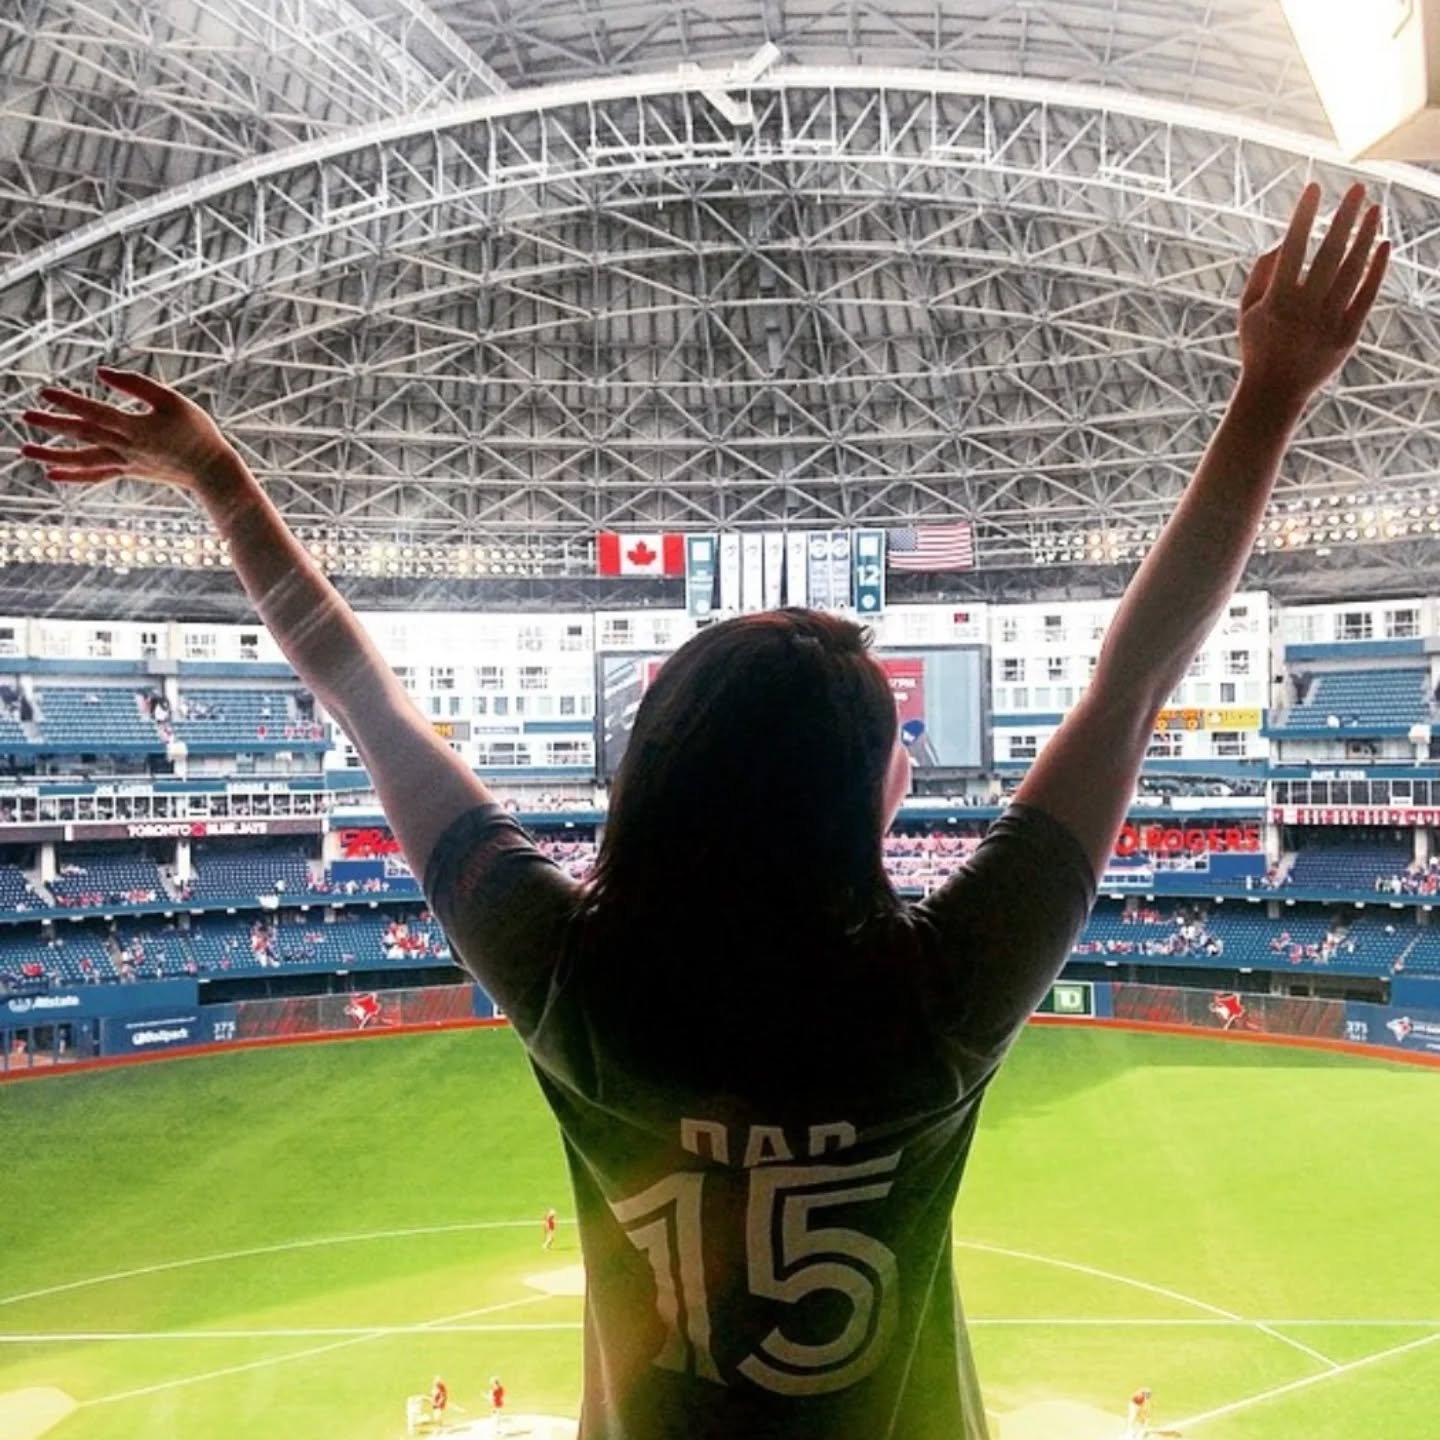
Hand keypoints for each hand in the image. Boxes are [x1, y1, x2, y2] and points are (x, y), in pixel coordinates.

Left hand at [21, 368, 235, 490]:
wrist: (212, 471)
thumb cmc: (198, 432)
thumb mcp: (172, 401)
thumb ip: (137, 385)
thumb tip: (103, 373)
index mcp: (137, 428)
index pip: (96, 413)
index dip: (70, 401)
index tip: (44, 392)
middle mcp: (126, 448)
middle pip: (83, 435)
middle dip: (52, 425)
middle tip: (24, 417)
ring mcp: (126, 462)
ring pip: (83, 459)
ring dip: (52, 455)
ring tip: (24, 450)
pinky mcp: (129, 470)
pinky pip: (96, 475)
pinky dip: (73, 475)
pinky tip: (52, 474)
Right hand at [1237, 182, 1389, 405]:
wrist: (1274, 392)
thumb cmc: (1258, 345)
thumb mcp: (1246, 311)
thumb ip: (1260, 274)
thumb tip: (1282, 240)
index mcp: (1275, 302)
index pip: (1292, 248)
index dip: (1303, 216)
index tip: (1314, 188)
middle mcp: (1303, 311)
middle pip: (1329, 254)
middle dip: (1343, 218)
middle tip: (1357, 188)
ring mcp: (1327, 323)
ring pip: (1353, 271)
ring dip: (1365, 237)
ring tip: (1374, 209)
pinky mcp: (1348, 336)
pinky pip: (1367, 296)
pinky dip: (1376, 270)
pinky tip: (1384, 245)